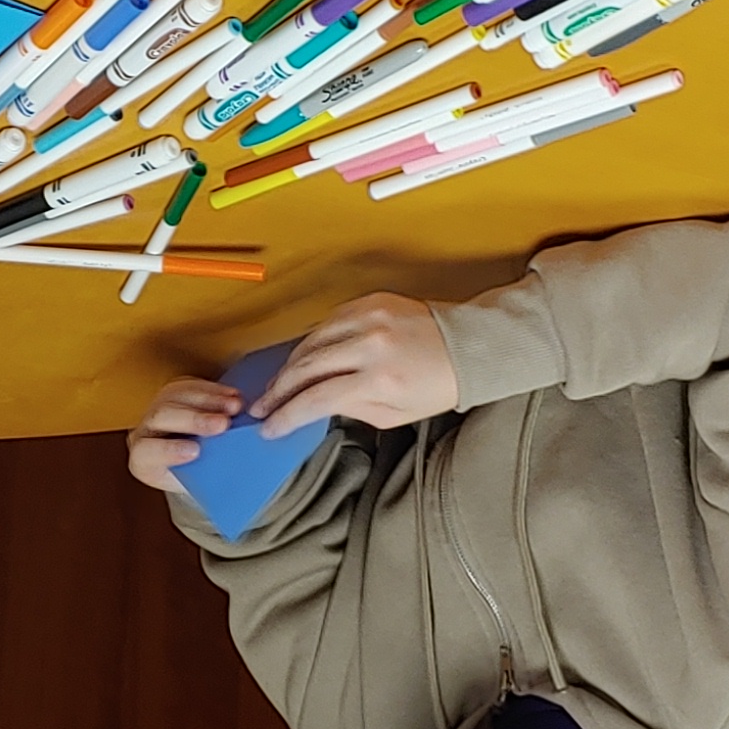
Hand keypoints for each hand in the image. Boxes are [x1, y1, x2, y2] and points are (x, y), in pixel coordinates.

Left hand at [129, 377, 241, 495]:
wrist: (192, 463)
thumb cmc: (195, 478)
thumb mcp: (196, 486)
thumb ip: (203, 480)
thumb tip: (230, 479)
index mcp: (143, 461)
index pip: (146, 452)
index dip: (169, 451)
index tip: (196, 451)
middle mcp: (145, 431)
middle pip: (162, 417)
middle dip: (195, 419)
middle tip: (223, 424)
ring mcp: (158, 406)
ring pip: (179, 396)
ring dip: (211, 400)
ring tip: (235, 407)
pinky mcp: (175, 392)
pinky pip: (192, 385)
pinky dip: (215, 391)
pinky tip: (234, 397)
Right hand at [260, 295, 456, 435]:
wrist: (467, 347)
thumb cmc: (434, 388)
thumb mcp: (393, 415)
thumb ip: (349, 409)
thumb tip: (312, 405)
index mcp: (379, 378)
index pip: (316, 399)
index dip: (287, 415)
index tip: (269, 428)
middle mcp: (370, 344)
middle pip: (306, 367)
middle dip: (278, 391)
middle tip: (261, 407)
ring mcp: (369, 316)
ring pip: (311, 340)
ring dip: (289, 365)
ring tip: (277, 385)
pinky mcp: (370, 300)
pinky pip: (328, 322)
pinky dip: (312, 341)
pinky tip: (303, 359)